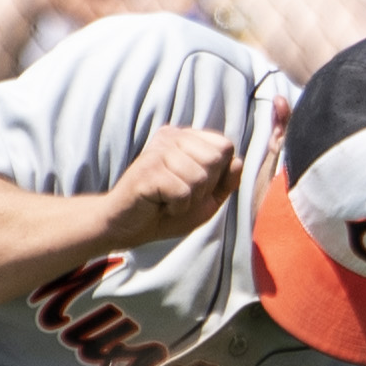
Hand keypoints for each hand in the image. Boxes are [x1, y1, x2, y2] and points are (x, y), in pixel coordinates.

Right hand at [101, 124, 242, 250]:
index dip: (218, 174)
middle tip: (180, 194)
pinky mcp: (147, 171)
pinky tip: (160, 205)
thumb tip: (238, 161)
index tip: (194, 186)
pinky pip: (183, 192)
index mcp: (184, 137)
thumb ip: (225, 182)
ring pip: (200, 176)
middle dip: (204, 187)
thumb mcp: (205, 200)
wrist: (128, 228)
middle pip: (215, 158)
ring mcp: (157, 152)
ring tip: (168, 200)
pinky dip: (177, 207)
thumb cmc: (165, 212)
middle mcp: (170, 137)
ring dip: (189, 199)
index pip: (224, 146)